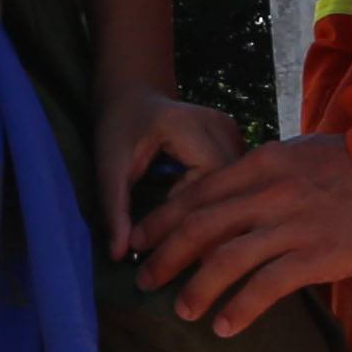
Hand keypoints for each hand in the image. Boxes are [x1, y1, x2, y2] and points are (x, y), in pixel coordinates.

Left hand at [95, 92, 240, 248]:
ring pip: (241, 184)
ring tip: (203, 240)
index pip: (208, 183)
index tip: (172, 243)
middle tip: (190, 254)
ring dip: (223, 212)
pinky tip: (212, 219)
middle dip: (212, 220)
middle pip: (231, 185)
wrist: (132, 97)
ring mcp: (232, 130)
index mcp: (189, 127)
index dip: (194, 216)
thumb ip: (115, 209)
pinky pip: (239, 178)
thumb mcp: (110, 169)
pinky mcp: (236, 138)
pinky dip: (227, 200)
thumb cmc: (118, 130)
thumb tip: (119, 255)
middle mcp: (219, 125)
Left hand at [128, 134, 351, 336]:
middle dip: (165, 256)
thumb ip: (261, 175)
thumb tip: (228, 197)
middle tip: (144, 279)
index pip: (196, 193)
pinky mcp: (316, 256)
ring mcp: (291, 226)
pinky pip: (266, 286)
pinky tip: (225, 327)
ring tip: (182, 310)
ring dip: (197, 288)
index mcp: (260, 165)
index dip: (161, 220)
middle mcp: (268, 194)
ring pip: (226, 259)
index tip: (138, 239)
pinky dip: (240, 308)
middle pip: (199, 227)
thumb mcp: (297, 154)